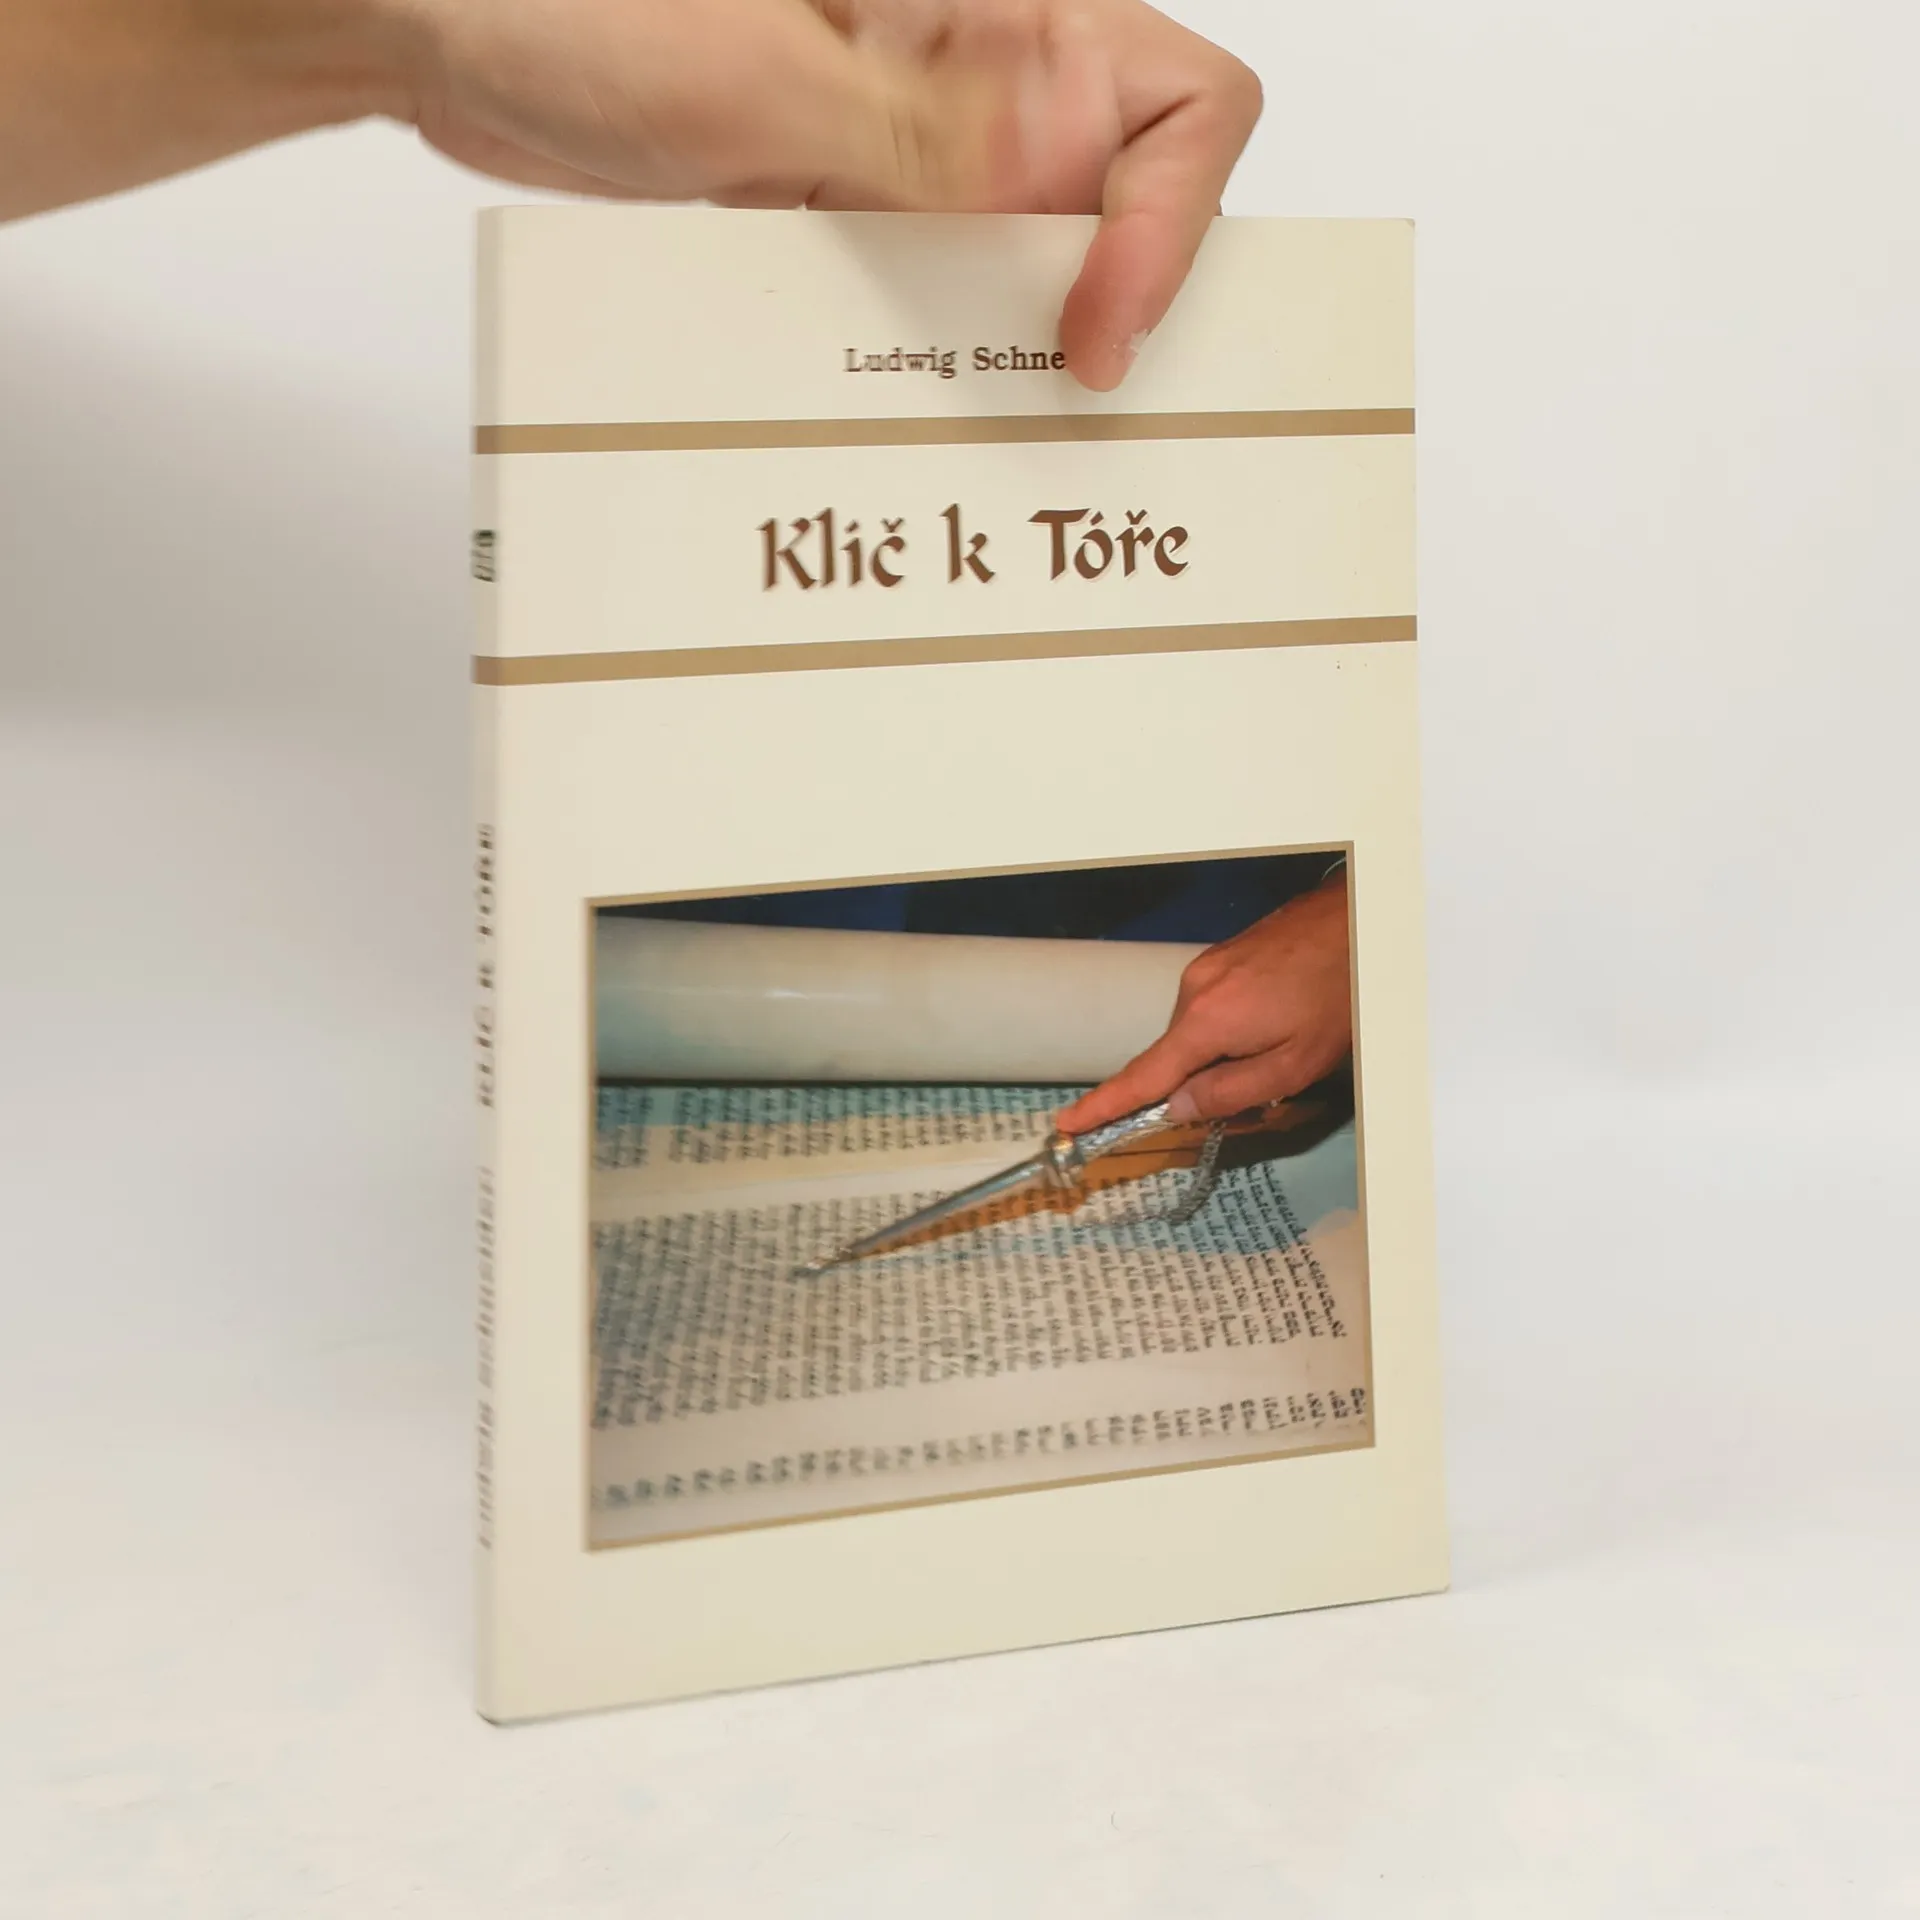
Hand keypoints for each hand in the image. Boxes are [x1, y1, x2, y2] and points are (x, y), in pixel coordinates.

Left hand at [1, 0, 1259, 391]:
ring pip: (1033, 251)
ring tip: (988, 414)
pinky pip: (933, 284)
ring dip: (1020, 335)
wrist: (440, 31)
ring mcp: (912, 139)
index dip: (1163, 223)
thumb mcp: (756, 76)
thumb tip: (1053, 175)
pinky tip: (899, 392)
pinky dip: (933, 346)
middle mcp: (969, 66)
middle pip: (1122, 187)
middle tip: (1057, 391)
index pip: (1173, 103)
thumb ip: (913, 131)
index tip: (1091, 326)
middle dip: (1109, 293)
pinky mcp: (851, 197)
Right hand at [1057, 870, 1353, 1131]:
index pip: (1144, 1076)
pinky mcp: (1224, 956)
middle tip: (1261, 1093)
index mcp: (1205, 1022)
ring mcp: (1207, 968)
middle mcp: (1194, 990)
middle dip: (1204, 1083)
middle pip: (1178, 1056)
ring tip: (1282, 1047)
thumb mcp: (1294, 1065)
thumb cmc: (1336, 998)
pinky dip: (1233, 1027)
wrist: (1360, 926)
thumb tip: (1178, 1107)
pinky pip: (1213, 1007)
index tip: (1068, 1123)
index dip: (1105, 1106)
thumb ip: (1231, 1092)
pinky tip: (1277, 1020)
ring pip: (1199, 1032)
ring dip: (1225, 1052)